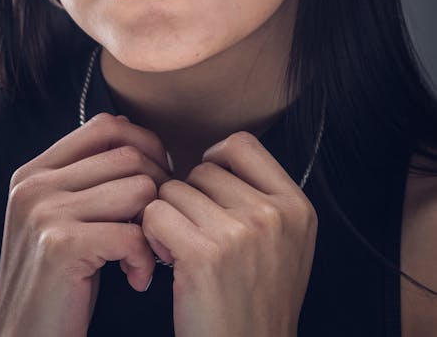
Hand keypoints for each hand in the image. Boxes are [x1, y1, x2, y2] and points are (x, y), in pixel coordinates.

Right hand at [0, 113, 170, 336]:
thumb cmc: (58, 281)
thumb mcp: (62, 218)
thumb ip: (87, 179)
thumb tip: (142, 144)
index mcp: (35, 171)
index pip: (104, 125)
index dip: (143, 143)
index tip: (159, 176)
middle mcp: (35, 185)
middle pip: (128, 155)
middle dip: (158, 188)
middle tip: (158, 224)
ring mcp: (44, 212)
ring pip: (139, 188)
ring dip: (155, 225)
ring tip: (145, 254)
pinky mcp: (61, 245)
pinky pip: (133, 233)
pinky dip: (146, 258)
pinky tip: (137, 279)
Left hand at [142, 131, 316, 336]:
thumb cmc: (257, 303)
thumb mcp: (286, 244)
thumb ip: (263, 197)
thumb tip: (216, 157)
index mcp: (296, 207)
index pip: (243, 144)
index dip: (216, 158)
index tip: (207, 187)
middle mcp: (273, 214)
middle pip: (203, 169)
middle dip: (189, 198)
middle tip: (194, 234)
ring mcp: (240, 232)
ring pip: (175, 190)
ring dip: (168, 217)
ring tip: (181, 250)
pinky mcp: (204, 254)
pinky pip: (156, 212)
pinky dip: (151, 233)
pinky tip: (166, 259)